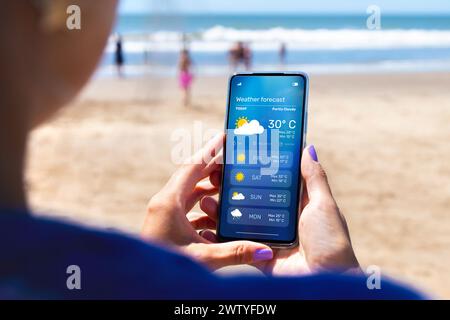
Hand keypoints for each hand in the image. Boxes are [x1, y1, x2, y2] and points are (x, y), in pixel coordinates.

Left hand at [141, 133, 273, 270]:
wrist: (141, 285)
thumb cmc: (166, 269)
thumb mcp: (203, 258)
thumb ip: (235, 252)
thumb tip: (266, 251)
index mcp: (169, 202)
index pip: (193, 167)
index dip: (210, 151)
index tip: (223, 136)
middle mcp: (164, 204)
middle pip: (191, 177)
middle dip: (212, 169)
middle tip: (233, 161)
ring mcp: (163, 215)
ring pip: (188, 194)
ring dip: (208, 190)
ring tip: (228, 187)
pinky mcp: (165, 226)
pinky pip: (185, 210)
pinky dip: (202, 211)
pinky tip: (216, 220)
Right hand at [198, 145, 360, 275]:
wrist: (324, 281)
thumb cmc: (330, 241)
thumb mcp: (324, 204)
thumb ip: (314, 178)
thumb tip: (308, 148)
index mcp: (296, 204)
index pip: (273, 181)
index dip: (256, 169)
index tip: (238, 156)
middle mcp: (280, 218)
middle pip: (252, 198)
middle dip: (232, 187)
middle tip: (215, 175)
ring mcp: (268, 236)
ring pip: (240, 219)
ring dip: (222, 208)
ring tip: (205, 198)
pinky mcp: (258, 253)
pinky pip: (237, 242)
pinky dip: (221, 234)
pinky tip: (207, 223)